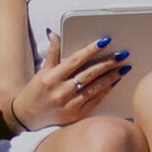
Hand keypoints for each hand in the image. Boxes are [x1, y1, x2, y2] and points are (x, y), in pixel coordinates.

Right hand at [13, 30, 129, 129]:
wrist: (27, 118)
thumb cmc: (35, 92)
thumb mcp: (41, 72)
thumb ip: (52, 53)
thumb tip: (54, 33)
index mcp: (51, 78)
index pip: (75, 60)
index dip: (91, 50)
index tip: (105, 41)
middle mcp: (60, 91)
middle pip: (89, 74)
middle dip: (107, 63)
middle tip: (122, 54)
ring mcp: (69, 104)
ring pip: (95, 87)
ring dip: (111, 77)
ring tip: (124, 67)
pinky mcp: (76, 115)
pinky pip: (95, 100)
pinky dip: (106, 90)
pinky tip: (115, 82)